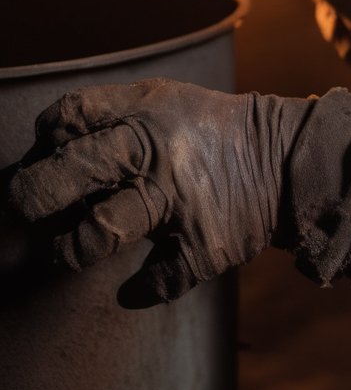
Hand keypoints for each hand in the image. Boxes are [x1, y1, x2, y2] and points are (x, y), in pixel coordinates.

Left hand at [5, 80, 350, 307]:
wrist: (285, 158)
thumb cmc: (207, 129)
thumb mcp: (161, 100)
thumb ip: (106, 113)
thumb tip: (45, 141)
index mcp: (145, 115)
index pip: (70, 118)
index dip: (45, 138)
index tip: (44, 153)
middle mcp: (158, 156)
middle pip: (74, 171)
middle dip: (33, 192)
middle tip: (22, 205)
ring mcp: (180, 204)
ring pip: (102, 234)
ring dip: (69, 249)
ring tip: (60, 253)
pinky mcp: (203, 247)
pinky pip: (157, 280)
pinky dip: (140, 289)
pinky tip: (130, 289)